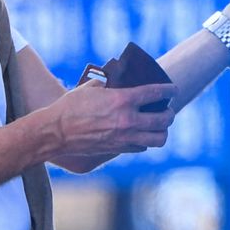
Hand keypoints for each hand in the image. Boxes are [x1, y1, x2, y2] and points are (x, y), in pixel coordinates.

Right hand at [50, 79, 176, 154]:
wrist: (56, 132)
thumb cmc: (70, 107)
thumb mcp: (91, 87)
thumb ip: (108, 83)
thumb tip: (116, 79)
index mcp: (122, 99)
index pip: (155, 93)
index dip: (169, 90)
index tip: (174, 89)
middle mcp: (128, 119)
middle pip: (163, 119)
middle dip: (170, 113)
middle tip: (168, 110)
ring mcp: (125, 137)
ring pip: (158, 138)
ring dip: (163, 131)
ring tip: (160, 126)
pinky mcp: (119, 149)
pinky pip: (142, 147)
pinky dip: (145, 141)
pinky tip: (142, 135)